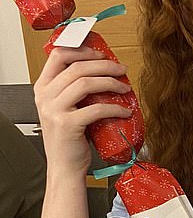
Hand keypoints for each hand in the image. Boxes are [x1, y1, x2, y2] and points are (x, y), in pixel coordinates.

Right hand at [33, 44, 132, 176]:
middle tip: (121, 69)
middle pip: (77, 67)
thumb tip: (101, 72)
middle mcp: (45, 96)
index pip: (58, 55)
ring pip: (85, 83)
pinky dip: (115, 107)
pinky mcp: (68, 125)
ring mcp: (54, 110)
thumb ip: (72, 90)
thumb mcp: (64, 109)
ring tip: (125, 86)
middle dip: (104, 64)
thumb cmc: (69, 139)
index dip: (82, 50)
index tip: (102, 54)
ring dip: (110, 82)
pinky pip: (96, 109)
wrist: (64, 167)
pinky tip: (125, 110)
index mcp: (42, 88)